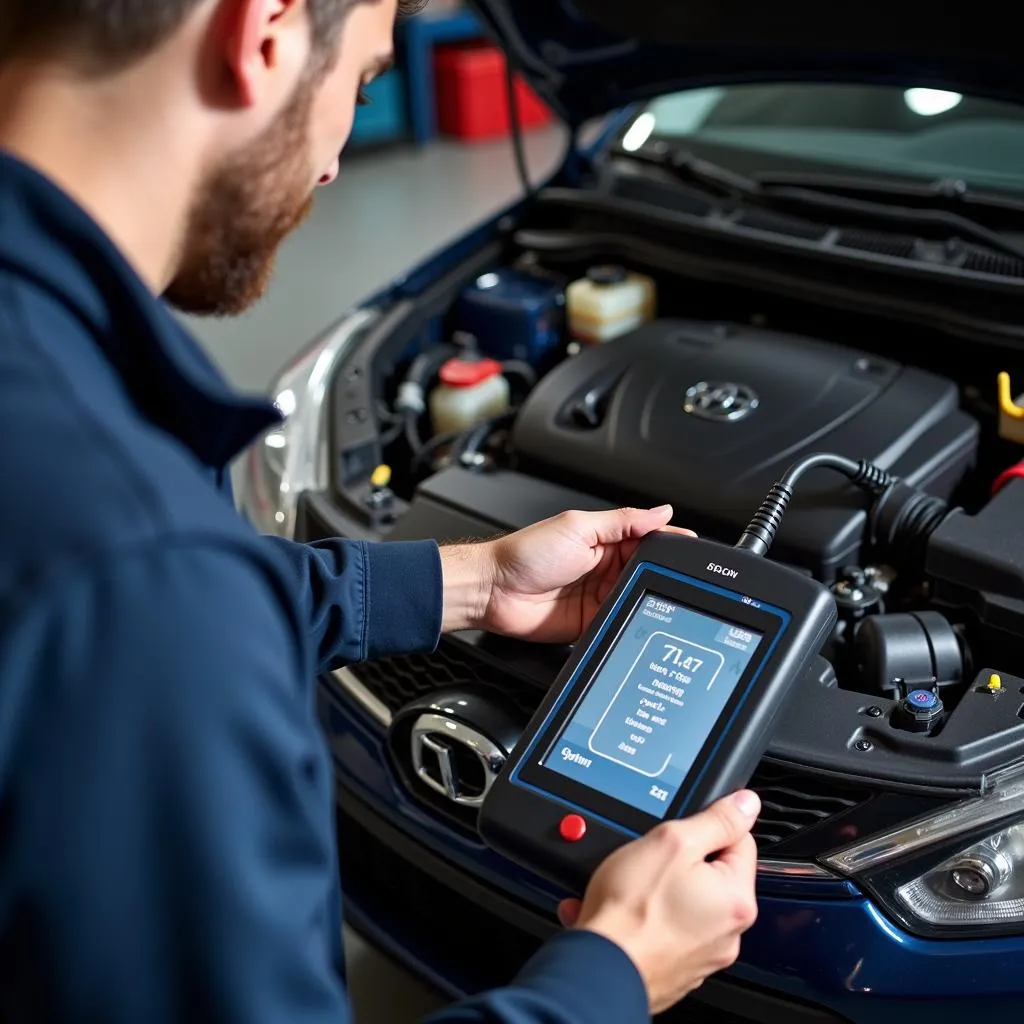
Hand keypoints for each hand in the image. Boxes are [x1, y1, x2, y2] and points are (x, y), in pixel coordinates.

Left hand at [477, 506, 693, 642]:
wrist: (492, 591)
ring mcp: (598, 596)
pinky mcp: (590, 622)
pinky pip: (616, 624)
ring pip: (635, 600)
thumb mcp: (577, 527)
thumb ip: (622, 521)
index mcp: (605, 540)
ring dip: (642, 601)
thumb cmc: (524, 554)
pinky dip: (625, 623)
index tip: (690, 550)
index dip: (669, 546)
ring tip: (647, 599)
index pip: (648, 541)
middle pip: (647, 573)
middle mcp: (605, 568)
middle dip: (659, 577)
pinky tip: (629, 620)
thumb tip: (661, 512)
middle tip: (669, 580)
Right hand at [558, 790, 760, 1015]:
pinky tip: (624, 913)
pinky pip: (668, 929)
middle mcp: (729, 933)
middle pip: (712, 873)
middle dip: (679, 861)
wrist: (599, 967)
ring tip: (629, 888)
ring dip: (660, 891)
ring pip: (686, 902)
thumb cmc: (631, 911)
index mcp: (737, 899)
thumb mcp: (672, 842)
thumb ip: (715, 820)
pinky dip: (648, 918)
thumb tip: (747, 803)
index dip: (706, 827)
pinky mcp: (678, 969)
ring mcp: (703, 955)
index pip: (740, 840)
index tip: (680, 832)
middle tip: (649, 861)